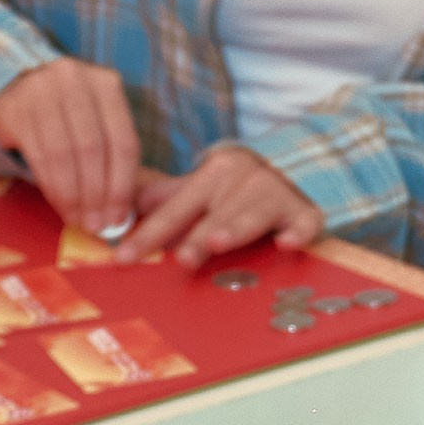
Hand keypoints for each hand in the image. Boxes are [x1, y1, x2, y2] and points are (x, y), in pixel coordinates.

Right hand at [0, 58, 140, 236]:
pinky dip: (52, 188)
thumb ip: (112, 158)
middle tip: (96, 225)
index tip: (118, 218)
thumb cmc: (68, 116)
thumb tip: (121, 214)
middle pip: (93, 150)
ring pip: (64, 156)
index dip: (122, 186)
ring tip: (79, 220)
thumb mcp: (96, 122)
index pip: (123, 142)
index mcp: (107, 84)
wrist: (19, 90)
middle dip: (97, 195)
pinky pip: (39, 157)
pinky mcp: (16, 109)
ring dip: (73, 197)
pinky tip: (60, 205)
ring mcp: (42, 91)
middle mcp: (75, 80)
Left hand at [115, 146, 323, 272]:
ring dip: (235, 228)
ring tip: (217, 242)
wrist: (294, 166)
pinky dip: (296, 232)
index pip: (174, 208)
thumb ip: (164, 201)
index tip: (125, 258)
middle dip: (195, 235)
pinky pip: (303, 223)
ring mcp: (275, 194)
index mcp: (212, 175)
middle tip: (180, 258)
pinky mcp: (304, 211)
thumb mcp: (200, 190)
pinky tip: (286, 244)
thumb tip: (119, 211)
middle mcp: (243, 179)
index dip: (148, 233)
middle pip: (214, 213)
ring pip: (253, 215)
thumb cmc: (237, 190)